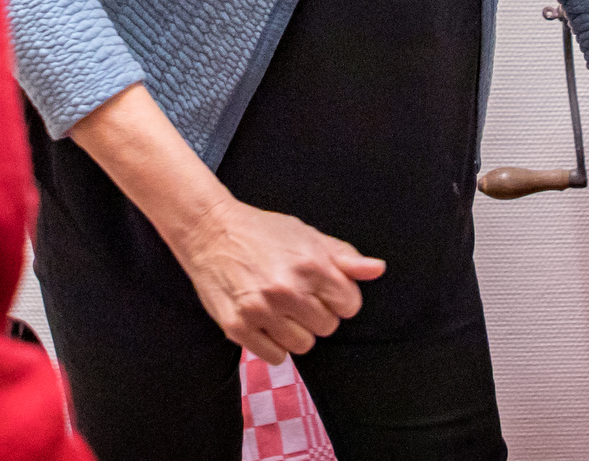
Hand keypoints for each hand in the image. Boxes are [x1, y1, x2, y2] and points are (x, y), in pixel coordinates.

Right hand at [173, 198, 385, 363]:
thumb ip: (345, 257)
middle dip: (316, 314)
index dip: (338, 298)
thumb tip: (378, 269)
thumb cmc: (261, 232)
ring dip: (295, 331)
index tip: (323, 290)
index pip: (350, 305)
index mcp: (310, 264)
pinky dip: (274, 344)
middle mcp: (288, 289)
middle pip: (327, 327)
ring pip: (303, 346)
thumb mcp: (307, 235)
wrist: (210, 231)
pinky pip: (276, 356)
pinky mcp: (238, 327)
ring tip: (280, 309)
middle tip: (296, 296)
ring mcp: (262, 310)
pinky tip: (265, 322)